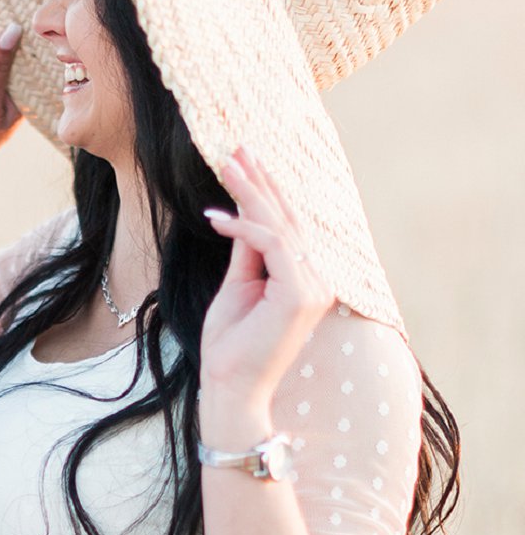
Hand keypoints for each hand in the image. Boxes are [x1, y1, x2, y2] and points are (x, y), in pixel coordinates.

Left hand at [200, 147, 332, 430]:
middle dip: (261, 181)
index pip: (289, 226)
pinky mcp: (301, 294)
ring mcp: (314, 287)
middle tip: (236, 148)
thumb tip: (243, 217)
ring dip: (251, 192)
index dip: (267, 191)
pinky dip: (244, 227)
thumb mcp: (237, 287)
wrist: (229, 386)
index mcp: (306, 280)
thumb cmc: (230, 345)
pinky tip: (216, 217)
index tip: (243, 161)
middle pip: (289, 219)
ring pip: (282, 226)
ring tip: (225, 165)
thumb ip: (247, 254)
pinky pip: (274, 244)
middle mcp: (318, 280)